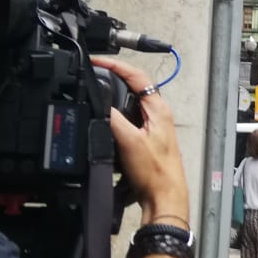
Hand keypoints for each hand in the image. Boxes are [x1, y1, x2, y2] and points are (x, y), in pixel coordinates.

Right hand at [93, 56, 187, 223]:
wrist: (163, 196)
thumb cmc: (155, 172)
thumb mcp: (129, 140)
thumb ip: (113, 118)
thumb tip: (100, 101)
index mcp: (158, 109)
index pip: (137, 76)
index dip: (116, 65)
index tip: (98, 61)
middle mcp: (157, 115)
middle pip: (133, 87)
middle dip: (113, 78)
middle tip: (94, 73)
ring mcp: (152, 128)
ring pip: (129, 105)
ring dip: (114, 98)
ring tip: (96, 91)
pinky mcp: (145, 141)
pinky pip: (127, 122)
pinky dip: (114, 118)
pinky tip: (105, 122)